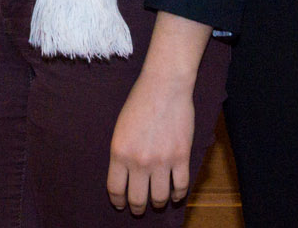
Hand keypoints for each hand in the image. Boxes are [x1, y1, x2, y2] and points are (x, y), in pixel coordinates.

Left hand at [106, 67, 195, 214]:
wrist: (164, 87)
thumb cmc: (139, 103)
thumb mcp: (120, 129)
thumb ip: (122, 154)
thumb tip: (124, 177)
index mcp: (119, 153)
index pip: (116, 189)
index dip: (118, 201)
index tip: (121, 205)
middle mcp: (139, 161)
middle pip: (138, 199)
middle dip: (138, 208)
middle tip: (139, 209)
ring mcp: (162, 161)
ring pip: (160, 197)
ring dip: (158, 203)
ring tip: (158, 202)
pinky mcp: (181, 157)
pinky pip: (181, 186)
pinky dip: (179, 195)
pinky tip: (176, 196)